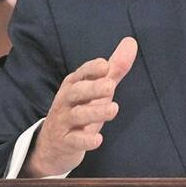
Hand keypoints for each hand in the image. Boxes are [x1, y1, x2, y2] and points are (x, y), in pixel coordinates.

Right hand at [21, 37, 137, 177]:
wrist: (54, 144)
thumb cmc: (80, 109)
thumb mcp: (97, 88)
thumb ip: (115, 68)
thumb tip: (131, 42)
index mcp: (74, 84)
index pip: (81, 74)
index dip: (91, 69)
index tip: (105, 65)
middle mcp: (66, 100)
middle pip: (76, 92)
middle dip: (92, 88)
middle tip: (111, 86)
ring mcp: (64, 121)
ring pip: (77, 115)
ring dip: (95, 112)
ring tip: (114, 109)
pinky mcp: (65, 142)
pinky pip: (73, 140)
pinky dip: (85, 140)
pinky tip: (98, 139)